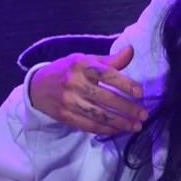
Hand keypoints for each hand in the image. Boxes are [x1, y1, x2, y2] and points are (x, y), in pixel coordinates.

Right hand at [28, 45, 146, 135]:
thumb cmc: (67, 70)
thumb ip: (109, 60)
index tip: (140, 93)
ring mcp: (69, 101)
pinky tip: (119, 129)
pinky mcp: (65, 116)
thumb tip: (131, 51)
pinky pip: (89, 126)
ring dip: (120, 122)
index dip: (124, 84)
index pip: (106, 74)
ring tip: (136, 125)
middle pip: (104, 98)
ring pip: (98, 115)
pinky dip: (106, 129)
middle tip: (143, 114)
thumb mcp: (84, 59)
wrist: (37, 87)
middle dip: (126, 108)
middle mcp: (74, 83)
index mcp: (80, 65)